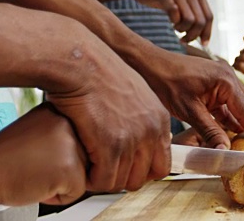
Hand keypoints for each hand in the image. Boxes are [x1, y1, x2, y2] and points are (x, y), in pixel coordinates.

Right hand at [0, 104, 87, 205]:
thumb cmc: (4, 157)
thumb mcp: (36, 132)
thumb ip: (59, 135)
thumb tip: (81, 148)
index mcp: (58, 111)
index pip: (76, 140)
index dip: (55, 156)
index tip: (36, 155)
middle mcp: (66, 123)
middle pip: (83, 157)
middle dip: (61, 169)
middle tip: (34, 166)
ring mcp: (69, 144)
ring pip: (82, 174)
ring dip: (61, 182)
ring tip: (35, 173)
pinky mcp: (69, 167)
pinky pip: (76, 192)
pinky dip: (58, 197)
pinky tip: (37, 184)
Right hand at [45, 46, 170, 192]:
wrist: (81, 61)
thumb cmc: (98, 71)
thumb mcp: (132, 92)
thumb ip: (140, 116)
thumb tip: (134, 137)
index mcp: (159, 119)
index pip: (162, 165)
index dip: (140, 171)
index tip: (124, 167)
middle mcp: (150, 131)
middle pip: (142, 178)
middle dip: (120, 177)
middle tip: (102, 167)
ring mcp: (132, 139)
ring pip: (121, 182)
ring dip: (103, 177)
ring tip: (90, 164)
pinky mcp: (111, 144)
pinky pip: (103, 180)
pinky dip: (91, 178)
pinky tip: (82, 163)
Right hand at [127, 0, 212, 44]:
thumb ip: (193, 9)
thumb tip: (203, 34)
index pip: (209, 16)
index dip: (207, 33)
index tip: (203, 44)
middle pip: (201, 21)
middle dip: (193, 35)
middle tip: (184, 39)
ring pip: (190, 21)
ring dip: (183, 30)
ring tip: (176, 28)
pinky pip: (175, 16)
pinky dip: (174, 23)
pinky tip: (171, 22)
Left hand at [141, 50, 243, 148]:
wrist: (152, 64)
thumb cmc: (167, 82)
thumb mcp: (189, 111)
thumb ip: (209, 131)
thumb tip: (224, 149)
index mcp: (225, 81)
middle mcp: (228, 78)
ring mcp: (222, 80)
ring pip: (240, 105)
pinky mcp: (214, 85)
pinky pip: (228, 104)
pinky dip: (233, 118)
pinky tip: (238, 132)